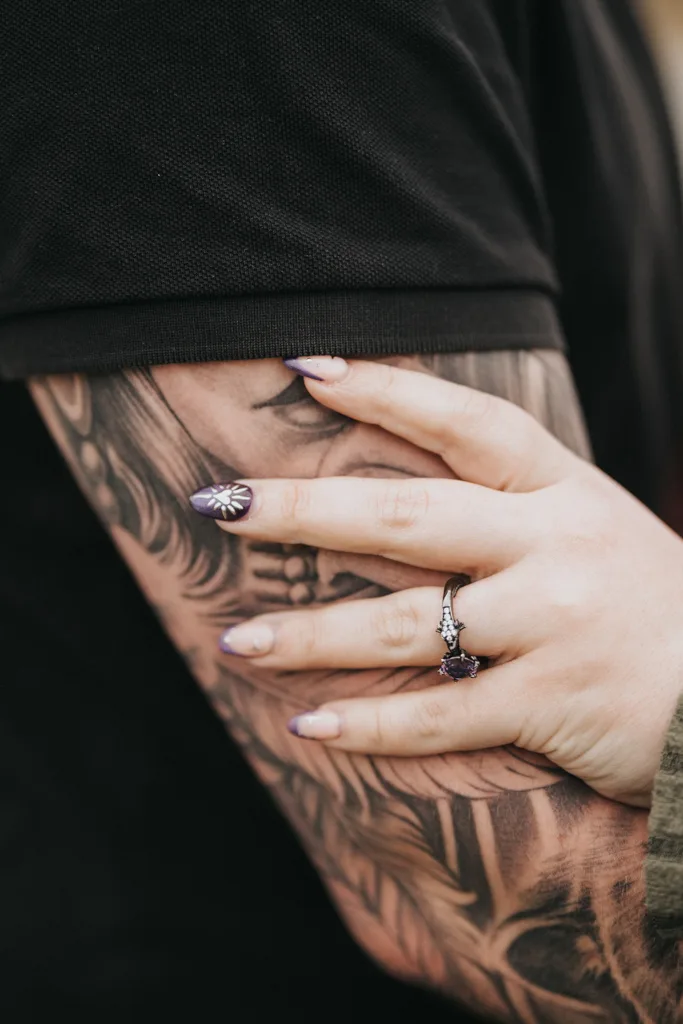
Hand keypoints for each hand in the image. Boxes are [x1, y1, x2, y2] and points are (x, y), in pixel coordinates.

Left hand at [190, 356, 682, 806]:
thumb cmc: (645, 603)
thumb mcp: (591, 525)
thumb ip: (509, 504)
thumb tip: (391, 490)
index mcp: (563, 489)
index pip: (466, 423)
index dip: (388, 391)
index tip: (308, 370)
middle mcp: (555, 544)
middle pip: (408, 515)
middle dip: (305, 510)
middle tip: (220, 503)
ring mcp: (554, 623)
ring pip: (407, 623)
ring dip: (312, 632)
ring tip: (237, 641)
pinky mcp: (554, 703)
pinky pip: (441, 715)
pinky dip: (370, 725)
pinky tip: (307, 726)